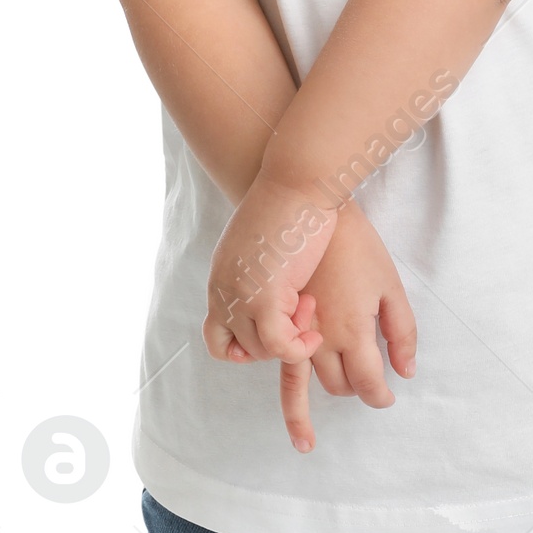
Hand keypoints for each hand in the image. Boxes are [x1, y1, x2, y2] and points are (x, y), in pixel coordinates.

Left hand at [203, 174, 339, 363]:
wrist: (295, 181)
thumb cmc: (289, 205)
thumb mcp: (260, 244)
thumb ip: (258, 274)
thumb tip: (279, 292)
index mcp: (221, 279)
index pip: (216, 337)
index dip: (246, 345)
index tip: (279, 328)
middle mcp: (223, 291)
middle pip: (240, 347)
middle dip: (277, 341)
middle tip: (302, 309)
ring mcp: (240, 296)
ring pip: (260, 350)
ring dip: (291, 341)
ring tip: (310, 308)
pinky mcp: (264, 297)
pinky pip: (280, 346)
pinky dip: (299, 346)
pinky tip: (315, 329)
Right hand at [279, 205, 416, 453]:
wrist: (307, 207)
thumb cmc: (356, 244)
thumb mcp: (390, 285)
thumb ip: (402, 332)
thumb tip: (406, 372)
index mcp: (352, 331)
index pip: (370, 385)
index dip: (381, 396)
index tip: (387, 397)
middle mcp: (319, 339)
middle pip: (338, 386)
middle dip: (356, 388)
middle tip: (367, 381)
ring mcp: (289, 330)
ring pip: (302, 382)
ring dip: (318, 394)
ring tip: (318, 415)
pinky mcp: (267, 319)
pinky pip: (269, 361)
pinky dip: (277, 379)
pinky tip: (281, 386)